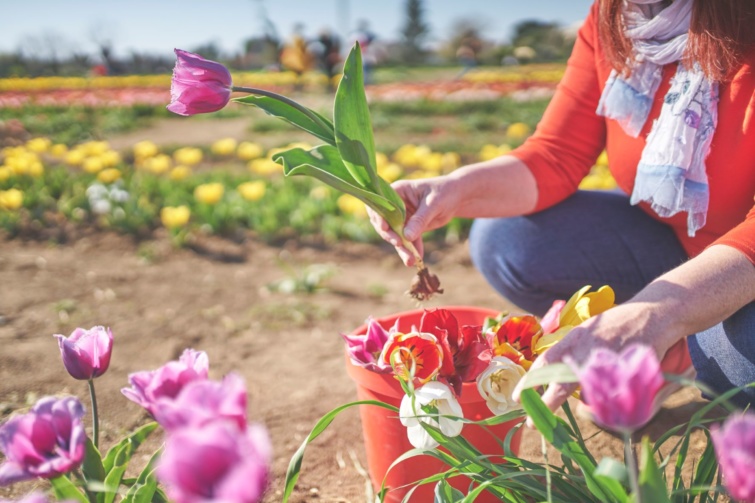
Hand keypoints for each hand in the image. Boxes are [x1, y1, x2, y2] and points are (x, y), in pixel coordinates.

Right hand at [367, 177, 459, 265]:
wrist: (457, 198)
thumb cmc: (445, 193)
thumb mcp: (433, 204)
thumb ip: (420, 220)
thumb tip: (407, 236)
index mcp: (398, 191)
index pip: (382, 203)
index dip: (379, 216)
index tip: (384, 228)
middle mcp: (396, 204)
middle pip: (385, 222)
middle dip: (390, 236)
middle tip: (399, 244)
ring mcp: (402, 217)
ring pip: (396, 235)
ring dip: (402, 248)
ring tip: (410, 261)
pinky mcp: (410, 228)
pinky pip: (408, 241)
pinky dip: (412, 250)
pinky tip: (418, 259)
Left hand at [516, 302, 682, 421]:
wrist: (653, 312)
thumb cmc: (617, 324)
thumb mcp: (588, 332)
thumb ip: (573, 352)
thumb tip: (556, 377)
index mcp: (574, 338)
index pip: (545, 361)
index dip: (530, 381)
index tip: (518, 397)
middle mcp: (587, 349)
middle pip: (562, 381)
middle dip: (546, 403)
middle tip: (532, 422)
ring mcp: (608, 359)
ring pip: (589, 392)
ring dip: (587, 403)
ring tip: (590, 408)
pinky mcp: (627, 368)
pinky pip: (614, 394)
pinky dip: (612, 400)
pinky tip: (616, 398)